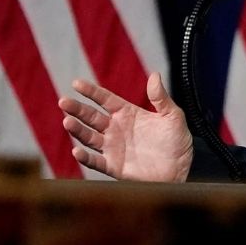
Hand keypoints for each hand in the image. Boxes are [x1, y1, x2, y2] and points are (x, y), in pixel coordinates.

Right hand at [58, 72, 193, 181]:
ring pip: (89, 137)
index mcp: (128, 114)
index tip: (76, 83)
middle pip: (91, 117)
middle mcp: (116, 129)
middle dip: (77, 109)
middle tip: (64, 101)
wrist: (182, 169)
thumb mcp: (173, 116)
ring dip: (77, 130)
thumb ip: (161, 98)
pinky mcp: (114, 166)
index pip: (105, 99)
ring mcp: (113, 148)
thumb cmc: (177, 141)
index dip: (91, 91)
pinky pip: (96, 161)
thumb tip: (155, 75)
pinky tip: (76, 151)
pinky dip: (85, 157)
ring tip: (67, 121)